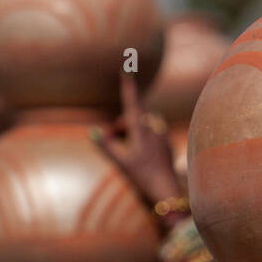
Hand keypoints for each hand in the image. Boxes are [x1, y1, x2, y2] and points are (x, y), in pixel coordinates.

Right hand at [92, 74, 182, 219]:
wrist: (168, 192)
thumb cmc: (143, 177)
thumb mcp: (121, 162)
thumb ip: (106, 146)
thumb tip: (92, 133)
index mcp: (141, 130)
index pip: (132, 103)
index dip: (128, 86)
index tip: (126, 69)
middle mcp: (155, 129)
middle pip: (135, 116)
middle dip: (123, 124)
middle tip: (113, 140)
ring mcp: (163, 137)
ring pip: (146, 124)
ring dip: (135, 129)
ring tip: (128, 148)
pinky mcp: (169, 145)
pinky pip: (155, 133)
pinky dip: (145, 138)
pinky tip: (144, 155)